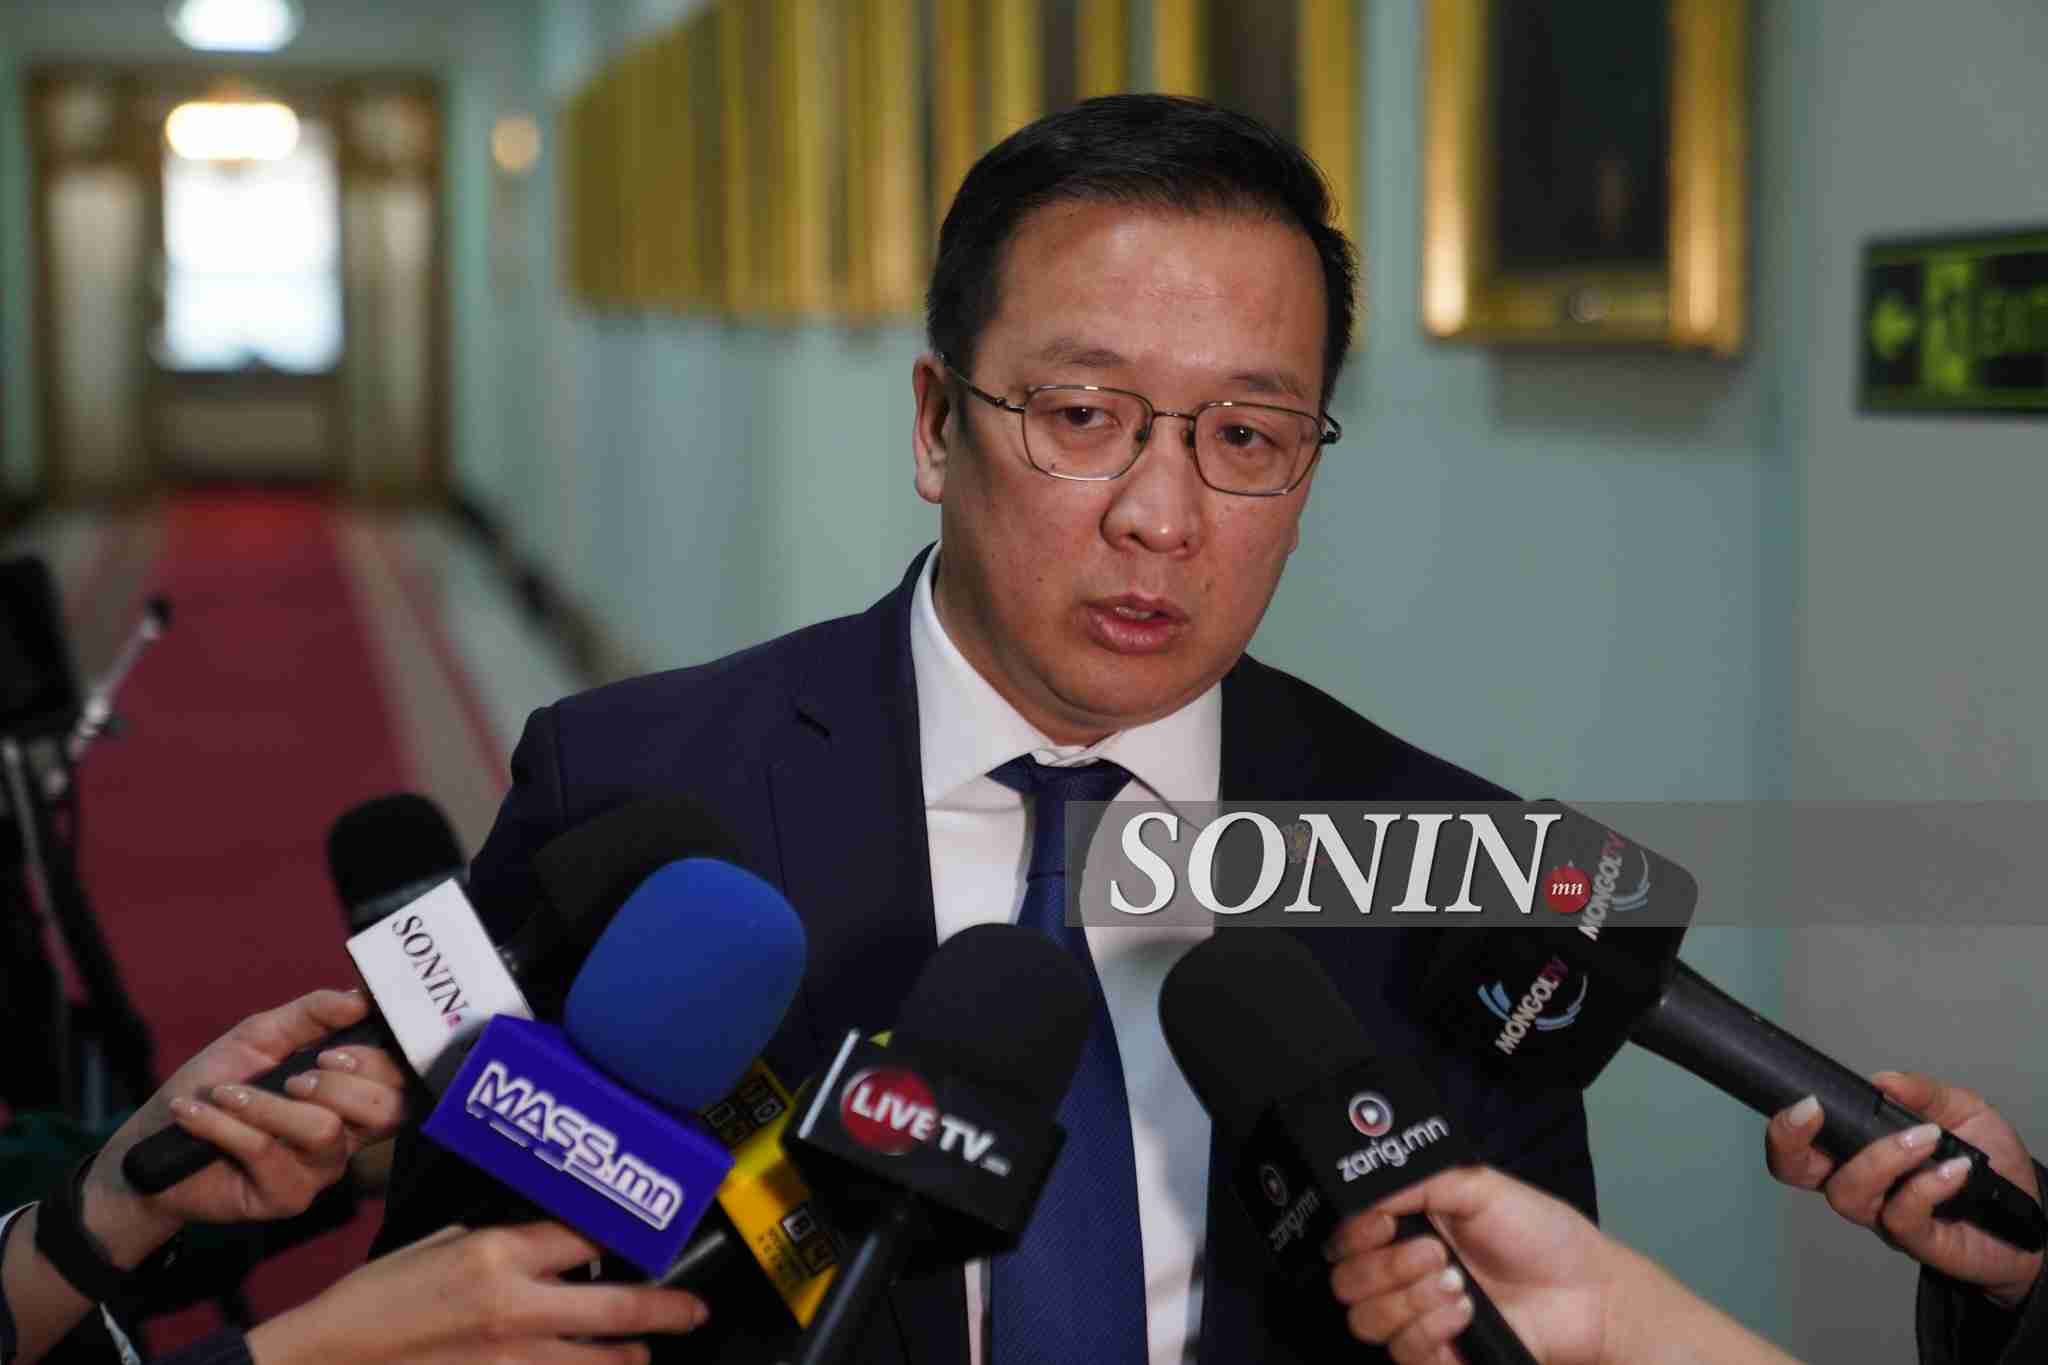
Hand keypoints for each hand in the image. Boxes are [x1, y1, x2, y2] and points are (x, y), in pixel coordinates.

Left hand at [83, 988, 408, 1265]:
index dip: (377, 1064)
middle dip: (337, 1084)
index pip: (399, 1084)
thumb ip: (312, 1014)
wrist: (154, 1143)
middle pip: (386, 1111)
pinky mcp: (284, 1198)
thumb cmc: (213, 1084)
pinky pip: (265, 1152)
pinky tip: (195, 1114)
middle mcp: (346, 1136)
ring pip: (323, 1130)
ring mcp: (318, 1171)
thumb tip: (361, 996)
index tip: (329, 1052)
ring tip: (226, 1095)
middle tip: (291, 1077)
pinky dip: (223, 1124)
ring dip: (266, 1104)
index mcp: (350, 1096)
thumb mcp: (260, 1036)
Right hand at [244, 1223, 709, 1364]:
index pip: (589, 1234)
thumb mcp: (437, 1246)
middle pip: (621, 1308)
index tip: (652, 1237)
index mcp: (497, 1255)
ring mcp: (510, 1363)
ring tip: (642, 1354)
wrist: (321, 1364)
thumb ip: (499, 1242)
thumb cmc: (371, 1303)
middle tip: (694, 1310)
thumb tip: (550, 1236)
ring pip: (603, 1364)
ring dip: (629, 1359)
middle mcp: (515, 1309)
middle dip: (669, 1310)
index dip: (628, 1233)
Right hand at [1327, 1165, 1612, 1364]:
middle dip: (1384, 1267)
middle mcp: (1403, 1278)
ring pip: (1367, 1322)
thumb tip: (1368, 1193)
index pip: (1344, 1241)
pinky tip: (1465, 1312)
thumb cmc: (1540, 1233)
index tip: (1382, 1223)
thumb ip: (1420, 1180)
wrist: (1590, 1289)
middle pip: (1345, 1285)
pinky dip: (1430, 1329)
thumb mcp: (1479, 1185)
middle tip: (1435, 1253)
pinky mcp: (1441, 1359)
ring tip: (1458, 1285)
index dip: (1351, 1234)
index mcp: (1404, 1232)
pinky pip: (1406, 1353)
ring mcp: (1419, 1321)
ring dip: (1409, 1299)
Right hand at [1766, 1072, 2042, 1307]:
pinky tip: (1957, 1170)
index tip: (1807, 1100)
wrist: (2031, 1215)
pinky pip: (1901, 1215)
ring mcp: (1883, 1215)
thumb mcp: (1961, 1110)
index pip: (1802, 1141)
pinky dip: (1926, 1186)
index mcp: (1858, 1150)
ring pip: (1847, 1191)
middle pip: (1794, 1171)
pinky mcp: (1916, 1240)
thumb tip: (1884, 1081)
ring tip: (1926, 1138)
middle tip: (1813, 1113)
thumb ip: (1923, 1093)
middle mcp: (1861, 1184)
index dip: (1786, 1125)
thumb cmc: (1988, 1164)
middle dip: (1789, 1142)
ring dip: (1883, 1156)